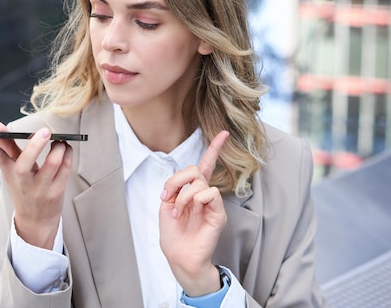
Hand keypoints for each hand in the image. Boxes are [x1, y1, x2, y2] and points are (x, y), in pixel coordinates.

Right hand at [0, 119, 72, 249]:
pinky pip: (65, 169)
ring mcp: (40, 188)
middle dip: (35, 146)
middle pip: (25, 164)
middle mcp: (23, 181)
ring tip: (59, 141)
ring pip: (52, 164)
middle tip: (44, 132)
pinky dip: (68, 154)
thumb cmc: (24, 190)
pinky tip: (66, 149)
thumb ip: (4, 152)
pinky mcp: (56, 191)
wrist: (35, 221)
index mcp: (10, 173)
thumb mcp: (11, 172)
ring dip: (58, 148)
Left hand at [159, 130, 228, 295]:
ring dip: (182, 195)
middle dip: (176, 180)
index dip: (214, 149)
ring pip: (199, 181)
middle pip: (193, 169)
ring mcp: (212, 203)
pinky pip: (210, 193)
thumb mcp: (166, 206)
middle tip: (168, 196)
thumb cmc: (173, 235)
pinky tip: (191, 212)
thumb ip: (174, 188)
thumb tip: (181, 181)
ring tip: (179, 212)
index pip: (204, 165)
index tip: (224, 133)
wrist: (179, 257)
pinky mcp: (218, 213)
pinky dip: (196, 199)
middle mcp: (204, 194)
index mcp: (192, 191)